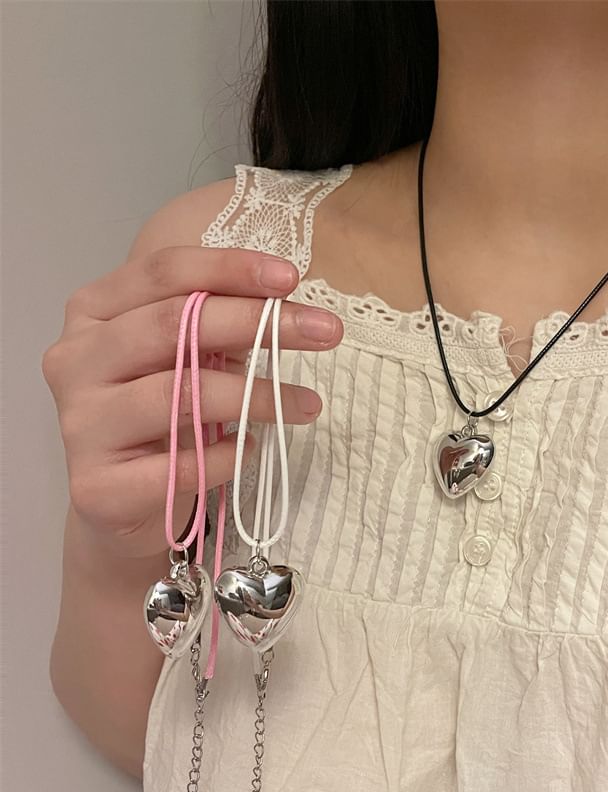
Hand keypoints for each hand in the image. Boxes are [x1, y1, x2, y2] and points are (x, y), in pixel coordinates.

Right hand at [41, 245, 342, 558]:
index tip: (292, 277)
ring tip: (308, 404)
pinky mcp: (97, 486)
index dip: (229, 268)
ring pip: (181, 394)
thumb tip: (288, 301)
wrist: (120, 501)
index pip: (162, 272)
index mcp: (93, 312)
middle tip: (327, 331)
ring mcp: (80, 423)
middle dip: (258, 322)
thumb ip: (214, 324)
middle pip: (174, 324)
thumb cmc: (161, 415)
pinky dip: (229, 456)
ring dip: (259, 396)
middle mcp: (75, 360)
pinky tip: (252, 450)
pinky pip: (183, 464)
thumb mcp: (184, 356)